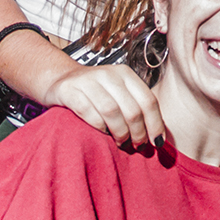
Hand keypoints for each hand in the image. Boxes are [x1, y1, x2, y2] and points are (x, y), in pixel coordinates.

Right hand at [47, 62, 167, 147]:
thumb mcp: (119, 93)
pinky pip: (89, 113)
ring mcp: (88, 81)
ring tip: (122, 143)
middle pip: (132, 110)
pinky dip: (99, 127)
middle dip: (138, 133)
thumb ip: (136, 108)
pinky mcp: (70, 91)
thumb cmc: (96, 92)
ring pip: (112, 112)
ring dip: (120, 133)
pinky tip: (103, 133)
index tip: (157, 142)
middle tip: (137, 146)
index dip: (155, 124)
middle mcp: (108, 74)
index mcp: (126, 74)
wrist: (61, 79)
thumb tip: (158, 138)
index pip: (148, 101)